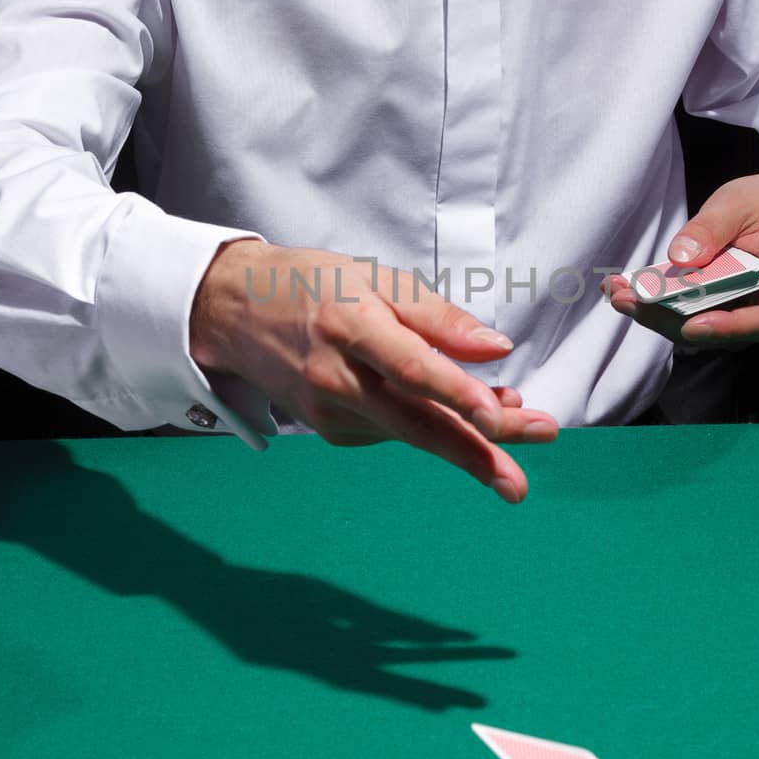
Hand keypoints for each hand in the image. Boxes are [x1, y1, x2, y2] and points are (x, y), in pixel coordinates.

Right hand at [189, 242, 557, 501]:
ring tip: (523, 423)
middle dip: (475, 453)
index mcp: (350, 325)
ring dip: (467, 439)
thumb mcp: (377, 278)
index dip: (456, 393)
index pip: (410, 367)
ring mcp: (329, 411)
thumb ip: (438, 316)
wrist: (235, 312)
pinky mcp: (329, 431)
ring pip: (411, 434)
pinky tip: (464, 417)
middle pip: (416, 423)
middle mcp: (337, 377)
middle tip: (520, 480)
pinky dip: (432, 429)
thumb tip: (496, 347)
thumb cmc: (314, 285)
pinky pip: (392, 432)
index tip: (498, 414)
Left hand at [600, 171, 758, 351]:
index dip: (728, 328)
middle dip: (668, 318)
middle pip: (718, 330)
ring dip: (654, 313)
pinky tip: (623, 288)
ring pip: (695, 328)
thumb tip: (681, 256)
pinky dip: (655, 304)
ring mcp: (739, 314)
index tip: (692, 324)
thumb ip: (711, 228)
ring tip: (616, 292)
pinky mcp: (716, 310)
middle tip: (627, 299)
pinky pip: (686, 315)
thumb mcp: (738, 204)